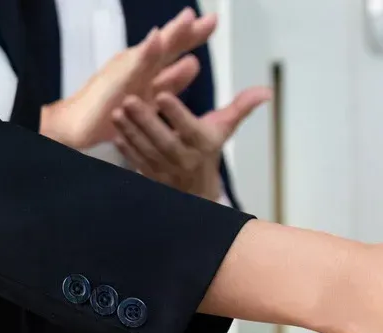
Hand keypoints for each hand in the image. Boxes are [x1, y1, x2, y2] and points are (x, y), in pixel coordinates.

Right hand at [39, 8, 213, 149]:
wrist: (77, 124)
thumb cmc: (108, 110)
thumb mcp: (150, 95)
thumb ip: (171, 79)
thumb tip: (192, 63)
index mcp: (148, 68)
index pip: (173, 48)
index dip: (193, 35)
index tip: (213, 23)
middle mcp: (138, 64)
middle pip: (167, 44)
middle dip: (187, 30)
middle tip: (210, 19)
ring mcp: (127, 70)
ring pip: (154, 49)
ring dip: (171, 33)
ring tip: (188, 18)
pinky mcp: (116, 81)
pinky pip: (133, 65)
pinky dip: (145, 52)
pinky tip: (156, 39)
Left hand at [113, 86, 271, 200]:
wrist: (198, 191)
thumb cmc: (207, 151)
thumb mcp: (224, 128)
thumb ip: (241, 107)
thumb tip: (267, 91)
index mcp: (203, 144)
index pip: (190, 128)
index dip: (176, 114)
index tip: (163, 94)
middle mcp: (186, 160)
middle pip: (165, 142)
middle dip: (147, 121)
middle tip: (130, 99)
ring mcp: (167, 172)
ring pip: (147, 151)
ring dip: (132, 132)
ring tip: (118, 111)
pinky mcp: (152, 178)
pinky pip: (137, 163)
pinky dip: (126, 148)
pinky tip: (115, 131)